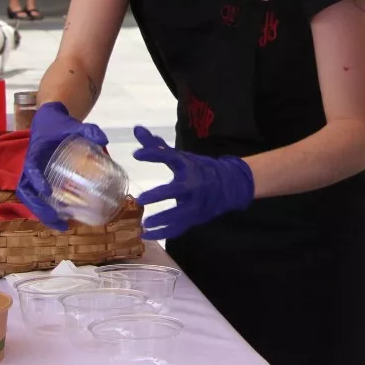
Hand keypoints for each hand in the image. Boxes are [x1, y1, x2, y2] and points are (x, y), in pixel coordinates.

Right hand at [15, 102, 108, 229]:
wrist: (50, 121)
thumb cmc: (59, 124)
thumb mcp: (73, 124)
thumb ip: (88, 130)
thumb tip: (104, 140)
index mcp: (34, 153)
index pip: (30, 169)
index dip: (36, 181)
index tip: (47, 191)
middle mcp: (30, 167)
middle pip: (26, 192)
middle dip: (39, 208)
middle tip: (57, 220)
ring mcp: (33, 175)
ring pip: (30, 199)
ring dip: (42, 214)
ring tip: (62, 226)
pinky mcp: (39, 180)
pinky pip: (38, 198)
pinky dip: (47, 210)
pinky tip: (63, 219)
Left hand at [132, 126, 254, 239]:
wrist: (227, 185)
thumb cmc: (197, 169)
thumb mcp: (179, 157)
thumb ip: (156, 147)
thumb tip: (137, 129)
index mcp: (187, 165)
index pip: (170, 157)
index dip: (154, 154)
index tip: (136, 154)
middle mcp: (192, 184)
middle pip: (176, 190)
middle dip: (159, 195)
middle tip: (140, 199)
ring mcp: (195, 203)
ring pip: (179, 213)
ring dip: (161, 219)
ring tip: (144, 223)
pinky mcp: (195, 217)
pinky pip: (179, 227)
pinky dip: (164, 232)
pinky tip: (147, 235)